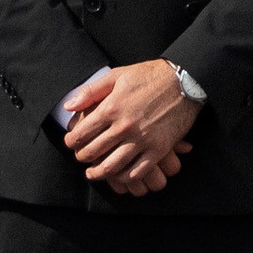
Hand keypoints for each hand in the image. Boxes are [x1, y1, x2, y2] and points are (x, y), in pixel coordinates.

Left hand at [62, 58, 201, 193]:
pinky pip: (137, 171)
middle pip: (93, 152)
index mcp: (111, 108)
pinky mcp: (158, 149)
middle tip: (80, 157)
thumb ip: (91, 91)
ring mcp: (142, 140)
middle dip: (82, 157)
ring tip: (93, 173)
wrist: (184, 81)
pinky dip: (124, 177)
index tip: (70, 143)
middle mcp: (124, 127)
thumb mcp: (117, 75)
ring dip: (98, 173)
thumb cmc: (149, 76)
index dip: (71, 141)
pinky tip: (119, 175)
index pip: (81, 133)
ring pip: (112, 166)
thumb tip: (69, 106)